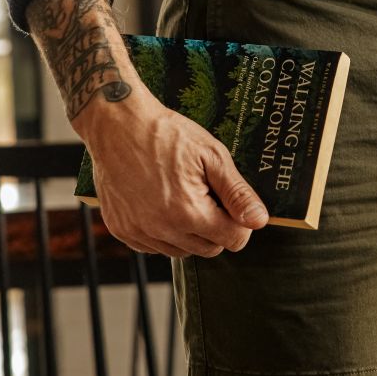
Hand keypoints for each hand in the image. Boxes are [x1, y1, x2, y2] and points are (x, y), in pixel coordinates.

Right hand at [27, 0, 267, 256]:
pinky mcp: (121, 230)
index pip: (234, 240)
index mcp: (188, 212)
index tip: (229, 202)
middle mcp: (161, 229)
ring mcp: (138, 232)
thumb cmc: (166, 135)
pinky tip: (161, 204)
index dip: (239, 221)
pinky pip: (155, 246)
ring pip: (182, 251)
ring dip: (190, 232)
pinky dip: (163, 232)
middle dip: (216, 227)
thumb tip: (260, 221)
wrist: (117, 124)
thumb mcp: (212, 156)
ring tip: (182, 196)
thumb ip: (238, 193)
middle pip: (210, 249)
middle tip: (205, 194)